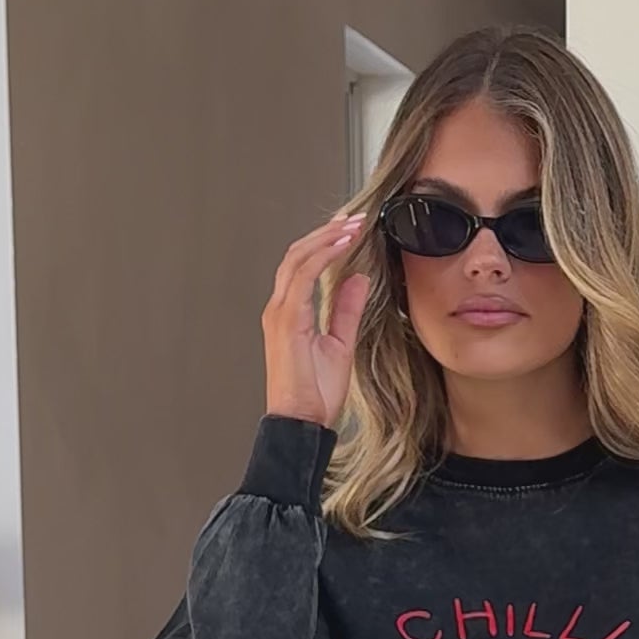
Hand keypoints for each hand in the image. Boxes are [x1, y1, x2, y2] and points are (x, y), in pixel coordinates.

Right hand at [264, 204, 373, 430]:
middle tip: (355, 217)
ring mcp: (281, 312)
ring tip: (353, 224)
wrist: (302, 422)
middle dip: (327, 231)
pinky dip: (324, 255)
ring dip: (327, 237)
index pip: (304, 264)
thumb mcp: (340, 344)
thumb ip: (345, 310)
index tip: (351, 228)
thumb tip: (357, 280)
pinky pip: (304, 276)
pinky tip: (343, 244)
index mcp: (290, 313)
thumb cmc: (315, 395)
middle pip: (298, 253)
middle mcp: (280, 308)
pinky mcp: (288, 319)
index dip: (326, 242)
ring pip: (299, 258)